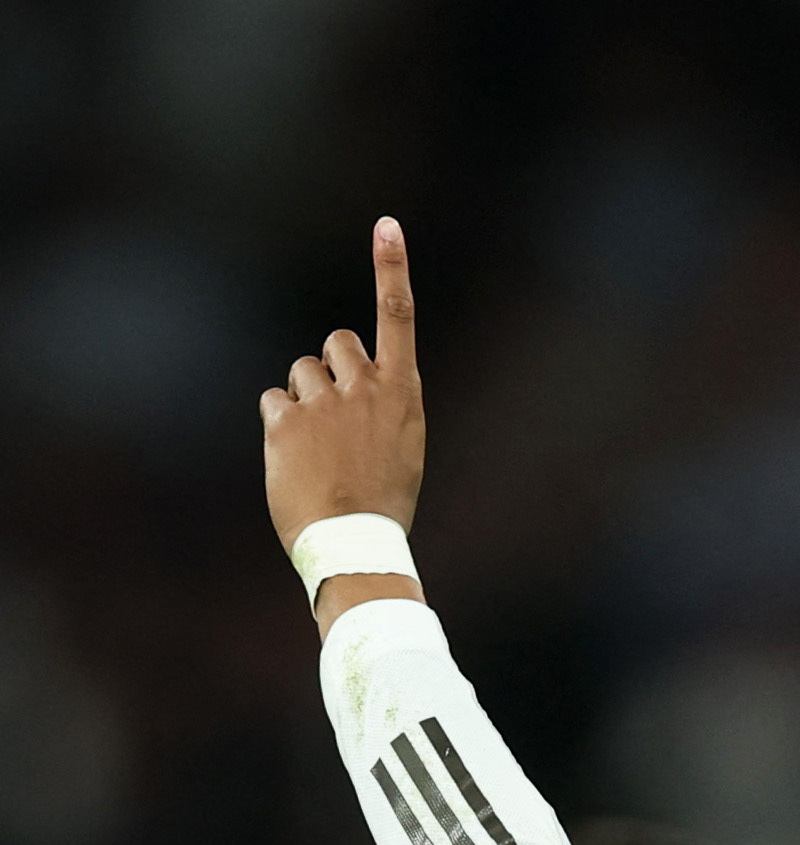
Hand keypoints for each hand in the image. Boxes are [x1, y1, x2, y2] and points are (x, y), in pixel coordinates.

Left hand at [260, 217, 424, 553]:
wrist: (355, 542)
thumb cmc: (382, 501)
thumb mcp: (401, 447)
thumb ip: (381, 405)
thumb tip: (350, 382)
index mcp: (404, 394)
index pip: (398, 315)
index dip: (391, 266)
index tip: (387, 225)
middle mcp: (367, 388)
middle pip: (336, 342)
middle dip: (330, 367)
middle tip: (334, 414)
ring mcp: (325, 402)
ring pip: (301, 371)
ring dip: (303, 400)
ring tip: (317, 447)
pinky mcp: (287, 421)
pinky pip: (274, 402)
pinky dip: (280, 426)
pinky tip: (296, 459)